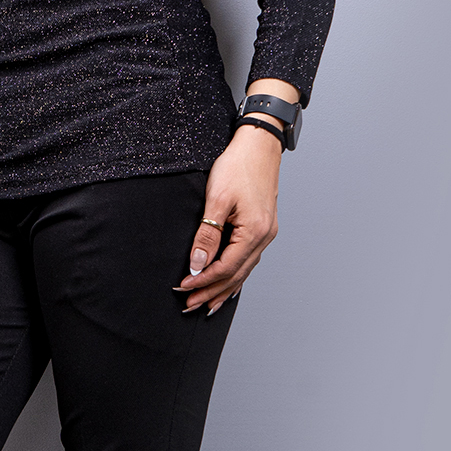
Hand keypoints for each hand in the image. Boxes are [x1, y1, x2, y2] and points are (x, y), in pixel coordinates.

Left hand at [174, 122, 282, 315]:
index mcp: (254, 232)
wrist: (259, 144)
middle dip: (212, 292)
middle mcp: (265, 237)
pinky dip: (236, 274)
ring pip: (244, 270)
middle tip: (190, 306)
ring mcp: (267, 233)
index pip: (226, 268)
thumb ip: (207, 234)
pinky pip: (249, 259)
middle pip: (236, 275)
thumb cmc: (238, 165)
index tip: (183, 289)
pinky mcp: (264, 226)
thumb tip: (197, 265)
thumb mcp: (217, 198)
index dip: (203, 282)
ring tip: (206, 303)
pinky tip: (228, 282)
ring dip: (224, 287)